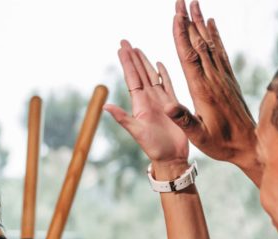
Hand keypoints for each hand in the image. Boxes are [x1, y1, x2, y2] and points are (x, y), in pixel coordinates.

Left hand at [104, 40, 189, 179]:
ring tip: (138, 49)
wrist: (171, 158)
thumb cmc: (154, 148)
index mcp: (140, 104)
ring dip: (145, 62)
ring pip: (151, 76)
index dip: (127, 62)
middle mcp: (148, 100)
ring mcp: (160, 101)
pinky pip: (167, 85)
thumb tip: (105, 107)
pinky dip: (163, 74)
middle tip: (126, 42)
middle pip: (140, 73)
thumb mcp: (136, 132)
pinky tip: (159, 64)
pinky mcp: (172, 105)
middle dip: (133, 58)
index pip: (132, 78)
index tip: (121, 48)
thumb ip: (122, 118)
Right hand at [170, 0, 261, 184]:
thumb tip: (167, 107)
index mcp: (202, 90)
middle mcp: (214, 79)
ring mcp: (223, 78)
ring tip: (194, 3)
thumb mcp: (200, 137)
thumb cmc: (222, 144)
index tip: (176, 15)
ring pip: (209, 44)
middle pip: (198, 44)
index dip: (181, 35)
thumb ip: (184, 121)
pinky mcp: (230, 80)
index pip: (189, 57)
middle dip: (188, 20)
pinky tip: (211, 24)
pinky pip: (221, 52)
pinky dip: (215, 36)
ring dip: (200, 23)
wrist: (251, 145)